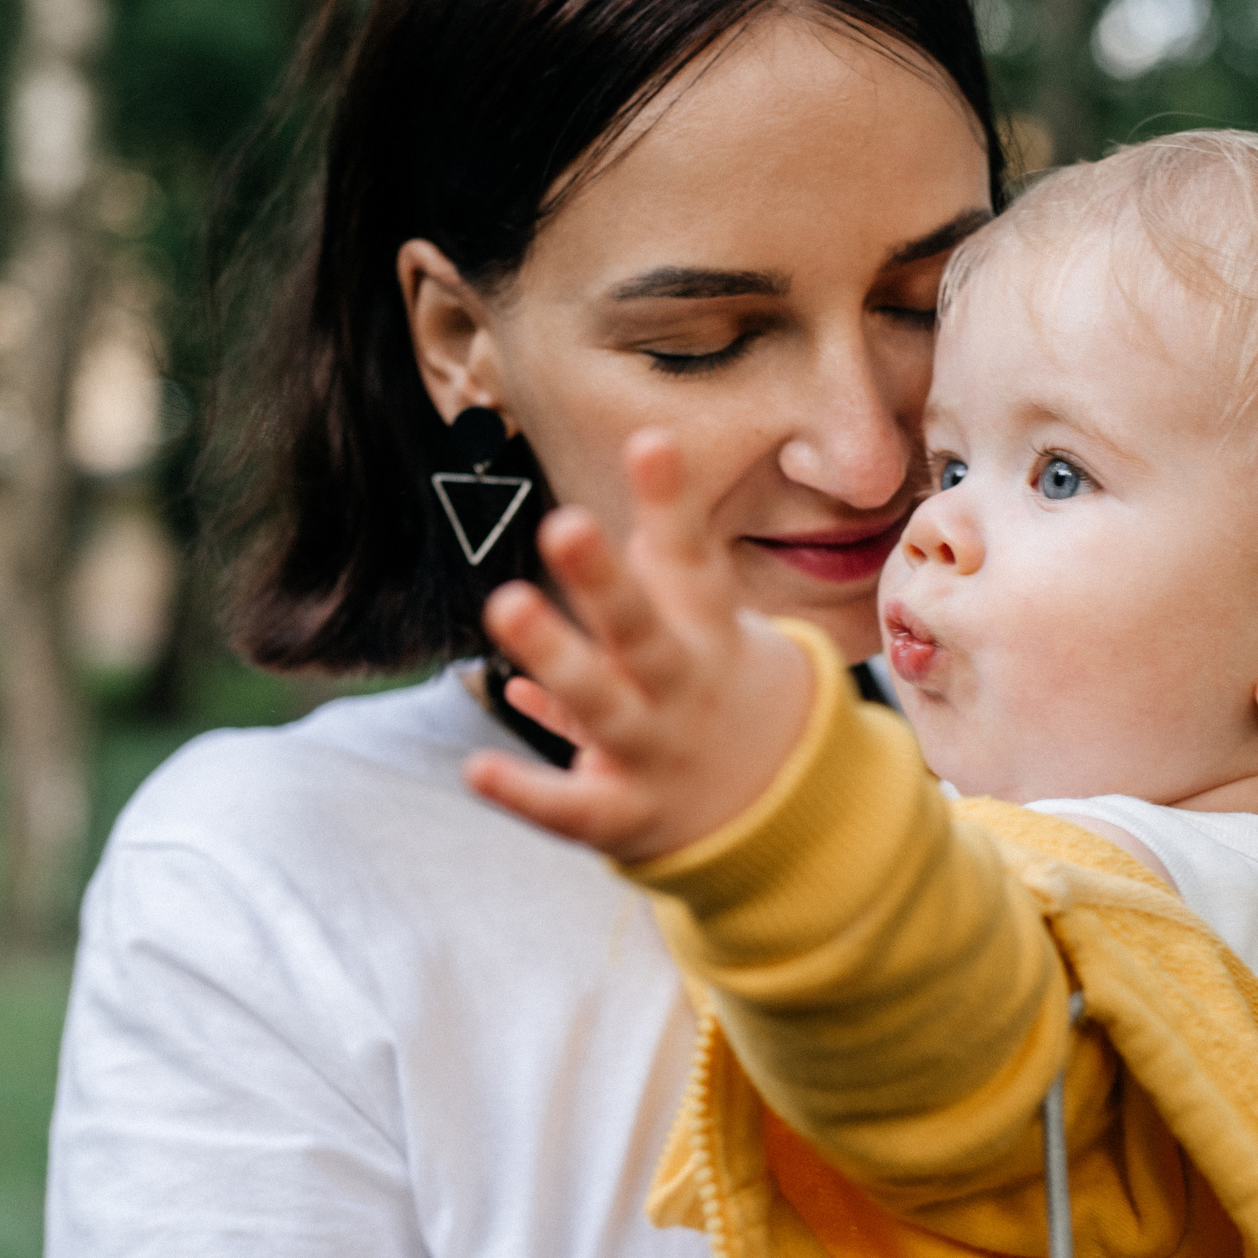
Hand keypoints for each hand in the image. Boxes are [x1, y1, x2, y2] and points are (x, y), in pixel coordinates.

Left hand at [464, 430, 813, 863]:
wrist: (780, 809)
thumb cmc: (716, 688)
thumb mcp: (706, 620)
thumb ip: (663, 554)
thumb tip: (636, 459)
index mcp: (707, 635)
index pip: (693, 561)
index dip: (671, 504)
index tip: (649, 442)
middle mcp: (684, 690)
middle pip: (644, 632)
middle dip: (606, 583)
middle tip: (564, 523)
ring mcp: (657, 754)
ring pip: (603, 709)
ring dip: (558, 661)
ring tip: (506, 604)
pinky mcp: (625, 815)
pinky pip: (572, 807)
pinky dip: (527, 792)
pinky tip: (477, 768)